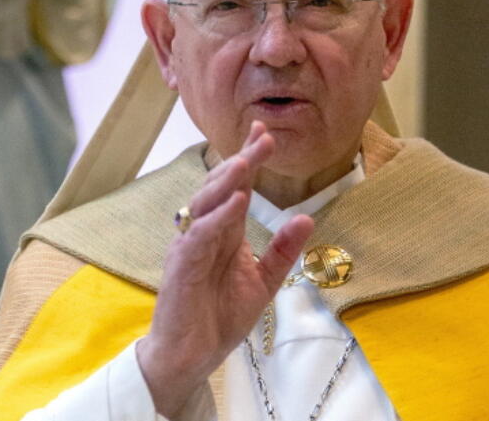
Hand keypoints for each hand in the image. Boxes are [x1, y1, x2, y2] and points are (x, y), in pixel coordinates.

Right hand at [136, 122, 314, 417]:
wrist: (191, 356)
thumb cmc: (219, 317)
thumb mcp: (263, 281)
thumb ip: (283, 251)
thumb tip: (306, 219)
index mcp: (224, 232)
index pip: (237, 188)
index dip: (248, 159)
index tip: (264, 132)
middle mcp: (205, 231)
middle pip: (222, 188)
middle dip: (242, 161)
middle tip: (263, 137)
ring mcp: (191, 246)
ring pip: (206, 203)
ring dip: (226, 181)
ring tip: (246, 161)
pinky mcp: (182, 265)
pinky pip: (199, 235)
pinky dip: (217, 217)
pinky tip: (235, 203)